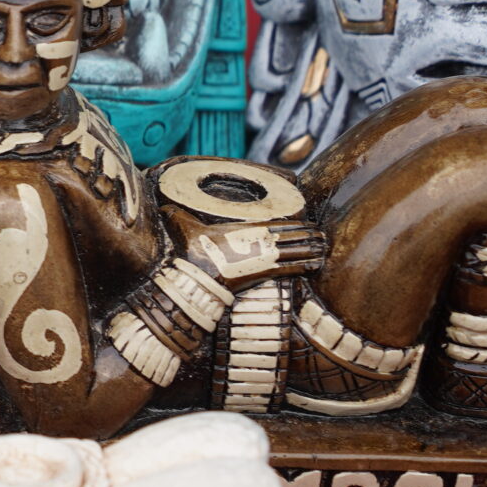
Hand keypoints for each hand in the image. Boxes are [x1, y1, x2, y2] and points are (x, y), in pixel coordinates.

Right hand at [182, 220, 325, 286]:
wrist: (193, 279)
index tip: (310, 223)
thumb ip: (177, 215)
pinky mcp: (263, 274)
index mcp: (246, 229)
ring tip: (323, 249)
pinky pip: (291, 269)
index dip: (298, 223)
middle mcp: (259, 242)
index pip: (280, 222)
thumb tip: (162, 206)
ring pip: (296, 251)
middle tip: (322, 235)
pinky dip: (307, 266)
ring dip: (312, 250)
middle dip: (309, 236)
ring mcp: (263, 259)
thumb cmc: (190, 253)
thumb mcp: (183, 227)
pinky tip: (317, 266)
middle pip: (293, 236)